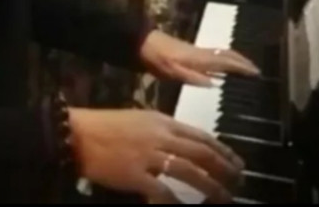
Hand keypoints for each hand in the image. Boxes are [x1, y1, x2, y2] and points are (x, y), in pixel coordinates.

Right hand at [68, 108, 243, 202]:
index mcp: (161, 121)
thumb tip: (185, 144)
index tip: (236, 161)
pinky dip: (179, 202)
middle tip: (238, 180)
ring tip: (225, 197)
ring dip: (211, 187)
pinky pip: (164, 192)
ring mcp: (149, 156)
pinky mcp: (136, 175)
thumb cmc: (107, 125)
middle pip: (201, 153)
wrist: (80, 133)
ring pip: (190, 172)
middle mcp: (160, 136)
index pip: (200, 135)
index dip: (222, 149)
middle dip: (224, 168)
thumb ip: (163, 131)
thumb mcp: (140, 119)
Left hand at [140, 30, 260, 85]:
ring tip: (245, 68)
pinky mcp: (190, 52)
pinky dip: (224, 59)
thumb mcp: (173, 72)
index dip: (242, 67)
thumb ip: (193, 78)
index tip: (257, 73)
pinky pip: (213, 54)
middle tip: (256, 70)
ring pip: (220, 53)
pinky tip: (222, 67)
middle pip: (226, 54)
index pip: (226, 61)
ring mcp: (196, 51)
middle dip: (242, 61)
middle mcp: (201, 52)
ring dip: (234, 59)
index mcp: (199, 58)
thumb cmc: (157, 58)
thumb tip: (215, 84)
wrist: (142, 43)